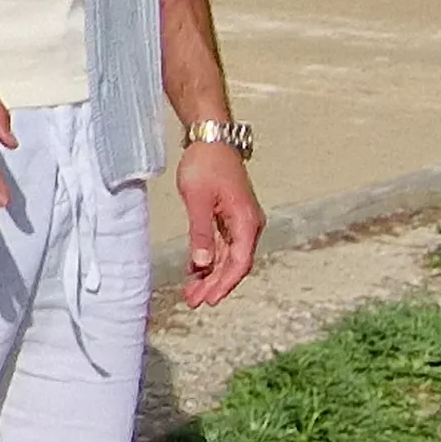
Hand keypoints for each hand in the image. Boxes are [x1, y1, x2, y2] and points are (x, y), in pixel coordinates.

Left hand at [173, 141, 262, 307]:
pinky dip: (209, 258)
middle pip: (234, 263)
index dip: (224, 284)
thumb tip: (202, 264)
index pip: (239, 263)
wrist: (212, 139)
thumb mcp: (197, 200)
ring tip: (191, 292)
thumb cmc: (205, 165)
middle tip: (194, 302)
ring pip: (228, 256)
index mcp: (246, 222)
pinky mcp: (230, 217)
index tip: (209, 300)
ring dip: (210, 274)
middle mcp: (249, 225)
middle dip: (215, 284)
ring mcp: (240, 222)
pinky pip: (222, 245)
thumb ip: (201, 233)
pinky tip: (194, 271)